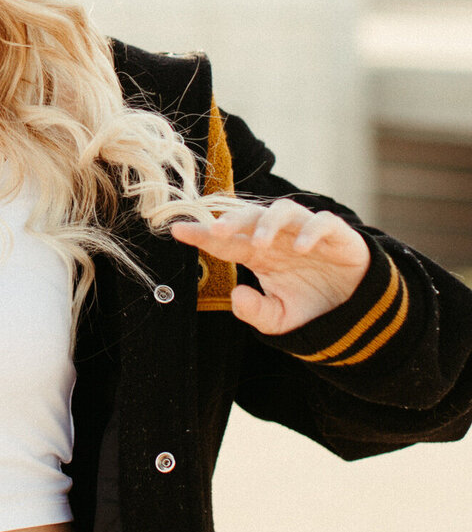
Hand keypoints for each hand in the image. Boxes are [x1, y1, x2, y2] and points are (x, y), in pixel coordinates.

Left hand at [170, 199, 371, 335]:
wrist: (355, 310)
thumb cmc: (310, 307)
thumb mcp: (280, 320)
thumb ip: (256, 312)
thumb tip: (236, 296)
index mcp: (258, 254)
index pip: (225, 241)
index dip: (201, 234)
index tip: (176, 230)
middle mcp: (278, 237)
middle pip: (250, 217)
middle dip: (232, 221)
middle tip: (216, 232)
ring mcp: (305, 231)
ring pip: (283, 211)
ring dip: (269, 223)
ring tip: (260, 243)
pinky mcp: (335, 233)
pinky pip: (322, 222)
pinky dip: (312, 230)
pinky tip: (303, 248)